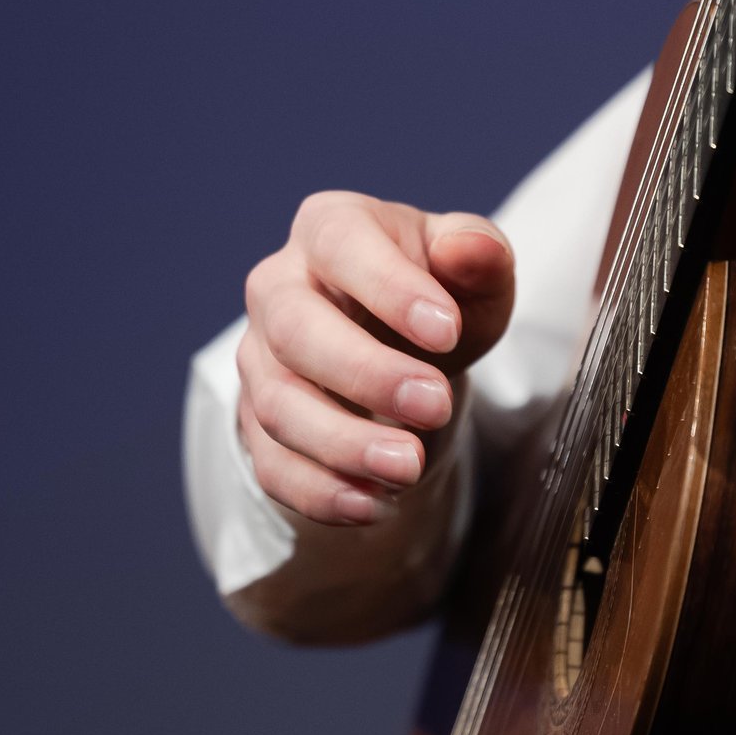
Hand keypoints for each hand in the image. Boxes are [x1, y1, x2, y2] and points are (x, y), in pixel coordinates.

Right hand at [237, 192, 514, 525]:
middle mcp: (278, 287)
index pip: (343, 245)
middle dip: (365, 375)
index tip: (448, 333)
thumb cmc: (437, 296)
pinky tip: (373, 506)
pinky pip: (271, 464)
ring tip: (409, 468)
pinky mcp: (257, 423)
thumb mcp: (472, 271)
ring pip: (278, 405)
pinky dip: (319, 492)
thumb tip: (473, 248)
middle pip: (296, 331)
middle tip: (436, 407)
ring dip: (343, 444)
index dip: (390, 289)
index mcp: (329, 228)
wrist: (403, 348)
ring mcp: (259, 358)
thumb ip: (478, 254)